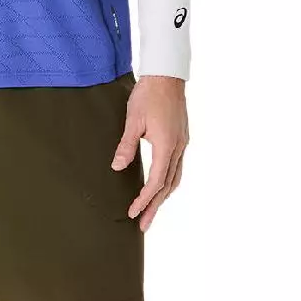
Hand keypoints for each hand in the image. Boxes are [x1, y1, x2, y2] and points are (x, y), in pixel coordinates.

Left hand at [110, 74, 188, 231]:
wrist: (167, 74)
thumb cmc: (148, 94)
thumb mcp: (133, 120)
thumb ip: (126, 146)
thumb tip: (117, 168)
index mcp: (167, 146)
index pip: (156, 183)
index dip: (144, 200)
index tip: (133, 213)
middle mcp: (179, 148)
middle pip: (168, 186)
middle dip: (155, 207)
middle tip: (144, 225)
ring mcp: (183, 143)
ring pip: (175, 178)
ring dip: (163, 196)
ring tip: (152, 210)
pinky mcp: (182, 137)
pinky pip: (177, 166)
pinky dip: (168, 181)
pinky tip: (161, 184)